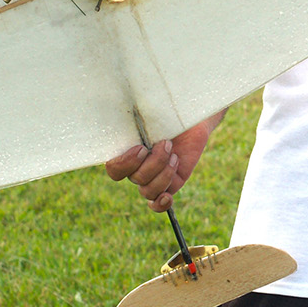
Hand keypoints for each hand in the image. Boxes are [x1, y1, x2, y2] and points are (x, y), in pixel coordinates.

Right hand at [104, 112, 222, 211]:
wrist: (192, 116)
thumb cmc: (168, 111)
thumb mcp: (152, 112)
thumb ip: (136, 116)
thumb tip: (121, 103)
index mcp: (126, 151)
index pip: (114, 168)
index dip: (124, 163)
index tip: (140, 148)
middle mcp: (136, 167)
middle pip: (135, 178)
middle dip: (154, 162)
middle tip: (166, 144)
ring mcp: (153, 177)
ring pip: (148, 190)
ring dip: (163, 173)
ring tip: (174, 155)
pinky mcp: (171, 183)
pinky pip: (158, 203)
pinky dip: (160, 203)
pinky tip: (166, 197)